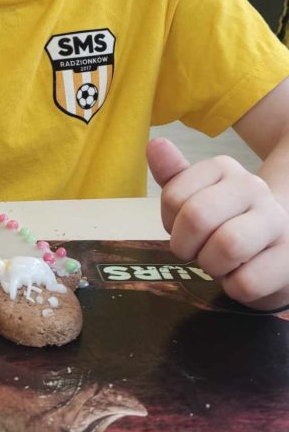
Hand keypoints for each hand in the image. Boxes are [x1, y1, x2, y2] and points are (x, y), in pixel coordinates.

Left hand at [147, 138, 288, 310]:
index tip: (186, 230)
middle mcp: (252, 187)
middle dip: (186, 246)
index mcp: (223, 167)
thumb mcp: (196, 197)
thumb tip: (155, 144)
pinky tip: (243, 275)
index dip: (170, 224)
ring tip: (221, 262)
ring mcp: (276, 220)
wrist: (277, 246)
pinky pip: (246, 282)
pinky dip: (234, 287)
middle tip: (196, 251)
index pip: (173, 197)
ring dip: (212, 266)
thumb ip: (172, 175)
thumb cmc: (226, 222)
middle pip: (197, 217)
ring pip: (227, 247)